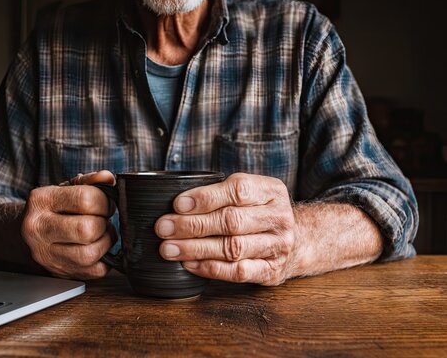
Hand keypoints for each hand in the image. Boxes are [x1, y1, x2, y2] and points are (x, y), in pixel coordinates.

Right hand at [21, 170, 115, 278]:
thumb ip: (89, 181)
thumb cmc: (52, 208)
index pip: (85, 199)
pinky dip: (104, 259)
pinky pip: (94, 271)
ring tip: (101, 234)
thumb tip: (108, 178)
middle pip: (87, 229)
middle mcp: (39, 228)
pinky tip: (97, 247)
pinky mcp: (58, 271)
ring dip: (105, 243)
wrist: (25, 234)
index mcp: (42, 200)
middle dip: (103, 224)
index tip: (104, 204)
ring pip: (90, 254)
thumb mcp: (66, 188)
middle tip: (102, 220)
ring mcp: (46, 254)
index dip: (104, 202)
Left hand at [155, 173, 295, 285]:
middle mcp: (279, 218)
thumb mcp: (251, 192)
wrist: (299, 239)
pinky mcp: (272, 271)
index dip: (205, 198)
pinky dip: (210, 268)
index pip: (238, 191)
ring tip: (169, 248)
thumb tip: (176, 204)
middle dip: (192, 225)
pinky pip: (237, 272)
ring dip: (195, 248)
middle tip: (163, 228)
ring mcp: (278, 246)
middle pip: (231, 221)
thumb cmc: (260, 212)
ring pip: (232, 248)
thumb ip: (221, 193)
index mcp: (272, 191)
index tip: (177, 204)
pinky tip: (189, 264)